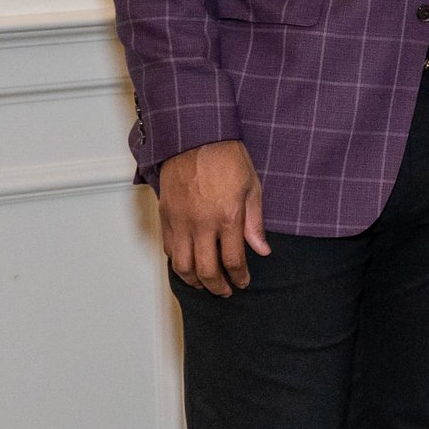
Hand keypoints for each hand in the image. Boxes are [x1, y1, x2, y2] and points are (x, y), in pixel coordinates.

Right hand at [158, 139, 269, 296]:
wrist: (195, 136)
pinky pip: (168, 248)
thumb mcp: (252, 187)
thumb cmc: (227, 157)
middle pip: (206, 270)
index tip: (243, 282)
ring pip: (182, 265)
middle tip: (224, 291)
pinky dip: (177, 262)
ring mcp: (180, 221)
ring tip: (204, 284)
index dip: (239, 277)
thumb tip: (262, 250)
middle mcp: (201, 224)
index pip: (233, 260)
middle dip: (217, 286)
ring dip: (194, 280)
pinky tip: (187, 264)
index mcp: (227, 217)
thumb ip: (255, 223)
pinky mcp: (165, 215)